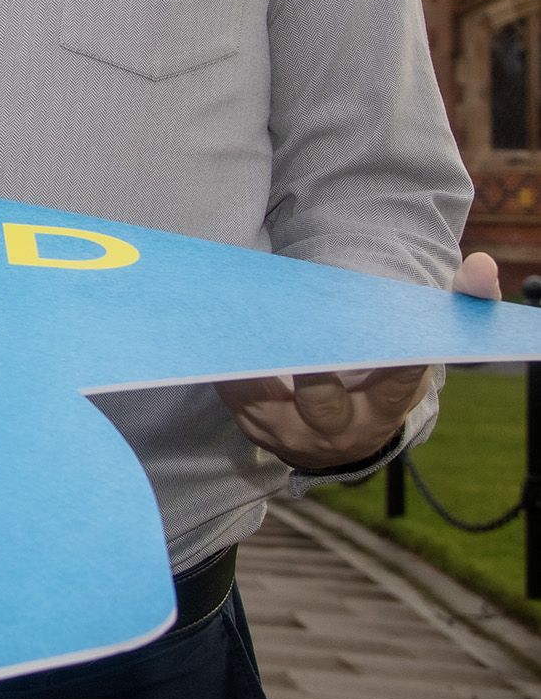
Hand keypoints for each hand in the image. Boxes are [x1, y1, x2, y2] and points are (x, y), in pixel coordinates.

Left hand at [214, 253, 500, 470]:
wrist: (345, 430)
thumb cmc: (386, 371)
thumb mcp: (425, 344)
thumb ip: (462, 306)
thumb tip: (484, 265)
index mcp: (386, 408)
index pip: (396, 387)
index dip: (394, 364)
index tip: (384, 337)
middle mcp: (339, 429)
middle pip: (324, 404)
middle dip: (311, 372)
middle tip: (294, 333)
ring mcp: (292, 433)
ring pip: (266, 402)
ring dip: (250, 366)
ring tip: (237, 321)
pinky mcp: (254, 424)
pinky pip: (234, 398)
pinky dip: (224, 367)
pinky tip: (215, 329)